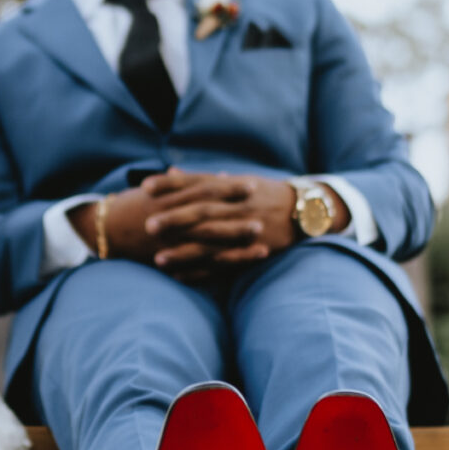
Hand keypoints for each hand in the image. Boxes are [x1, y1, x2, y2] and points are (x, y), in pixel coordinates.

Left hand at [139, 170, 299, 271]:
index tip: (145, 186)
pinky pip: (224, 265)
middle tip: (148, 225)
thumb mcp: (234, 181)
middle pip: (203, 213)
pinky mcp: (250, 253)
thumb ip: (200, 180)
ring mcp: (244, 232)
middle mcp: (236, 208)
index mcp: (231, 188)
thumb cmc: (261, 193)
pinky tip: (180, 278)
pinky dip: (202, 272)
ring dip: (185, 252)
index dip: (171, 184)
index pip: (197, 182)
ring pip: (212, 242)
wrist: (303, 210)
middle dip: (176, 219)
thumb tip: (170, 172)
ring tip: (158, 259)